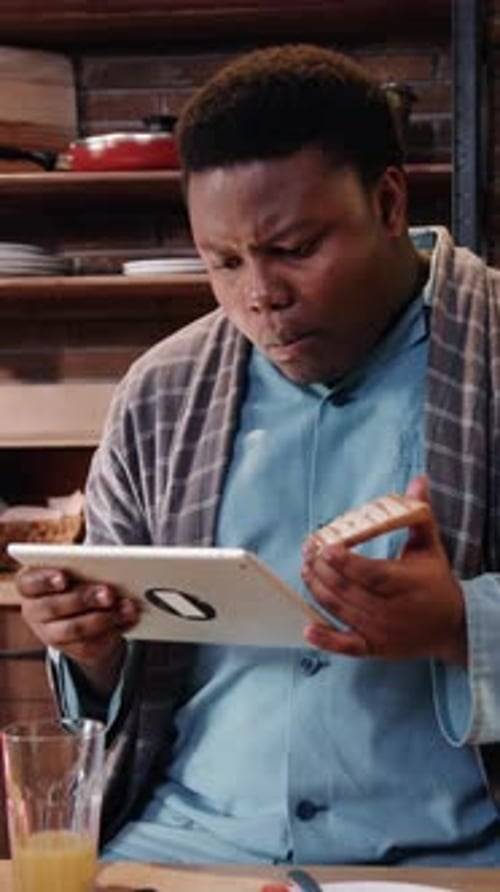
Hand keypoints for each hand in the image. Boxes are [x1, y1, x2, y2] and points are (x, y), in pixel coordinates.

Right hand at [15, 565, 140, 693]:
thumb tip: (110, 564)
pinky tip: (130, 617)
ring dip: (103, 618)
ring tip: (127, 606)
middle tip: (109, 593)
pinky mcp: (72, 650)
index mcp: (30, 586)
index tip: (64, 578)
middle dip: (83, 599)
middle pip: (54, 607)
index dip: (45, 580)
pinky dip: (114, 629)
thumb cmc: (77, 579)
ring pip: (73, 629)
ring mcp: (50, 634)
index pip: (28, 583)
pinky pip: (91, 644)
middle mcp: (34, 612)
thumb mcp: (77, 569)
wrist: (82, 613)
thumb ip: (84, 565)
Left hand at [300, 476, 466, 664]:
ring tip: (304, 568)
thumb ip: (418, 515)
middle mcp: (391, 610)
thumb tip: (418, 481)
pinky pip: (346, 646)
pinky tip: (308, 629)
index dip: (346, 562)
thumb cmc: (436, 581)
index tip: (326, 547)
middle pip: (348, 590)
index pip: (371, 573)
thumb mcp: (430, 546)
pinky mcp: (374, 648)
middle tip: (308, 549)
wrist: (452, 626)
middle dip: (323, 569)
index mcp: (405, 583)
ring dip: (317, 590)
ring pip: (341, 610)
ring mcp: (381, 631)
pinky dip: (326, 640)